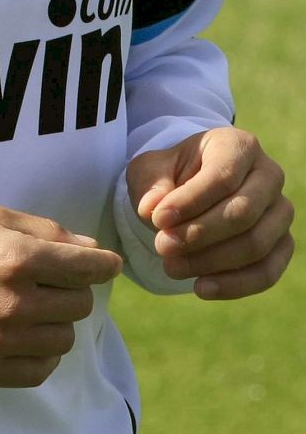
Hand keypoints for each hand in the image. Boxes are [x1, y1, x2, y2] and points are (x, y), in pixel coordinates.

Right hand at [0, 206, 122, 387]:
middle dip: (72, 289)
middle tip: (48, 282)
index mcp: (17, 258)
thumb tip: (91, 250)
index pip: (88, 269)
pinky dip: (42, 353)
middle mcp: (16, 302)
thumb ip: (45, 230)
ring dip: (56, 322)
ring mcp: (3, 340)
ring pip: (65, 338)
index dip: (103, 265)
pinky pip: (42, 369)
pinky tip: (24, 336)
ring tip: (31, 308)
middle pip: (80, 304)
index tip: (105, 265)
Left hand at [126, 127, 293, 299]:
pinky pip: (268, 271)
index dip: (190, 202)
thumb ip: (150, 184)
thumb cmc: (170, 174)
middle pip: (243, 213)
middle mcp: (269, 175)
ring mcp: (281, 212)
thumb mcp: (150, 169)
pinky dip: (235, 284)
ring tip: (171, 268)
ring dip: (212, 262)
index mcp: (239, 146)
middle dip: (199, 235)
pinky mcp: (282, 244)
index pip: (222, 177)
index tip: (156, 219)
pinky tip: (201, 288)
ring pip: (256, 245)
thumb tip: (151, 208)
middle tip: (161, 247)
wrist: (188, 191)